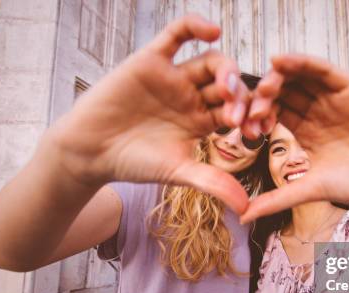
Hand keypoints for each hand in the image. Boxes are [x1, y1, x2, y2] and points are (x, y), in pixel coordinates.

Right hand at [49, 15, 250, 212]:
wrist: (91, 150)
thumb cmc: (134, 162)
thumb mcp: (177, 171)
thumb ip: (212, 183)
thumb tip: (246, 209)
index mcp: (203, 120)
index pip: (237, 111)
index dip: (250, 117)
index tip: (257, 130)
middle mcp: (192, 96)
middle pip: (228, 85)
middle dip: (239, 96)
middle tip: (238, 114)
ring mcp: (174, 77)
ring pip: (209, 61)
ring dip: (224, 68)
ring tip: (226, 85)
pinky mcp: (152, 59)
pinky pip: (176, 34)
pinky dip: (194, 26)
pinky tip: (212, 30)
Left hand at [241, 54, 348, 221]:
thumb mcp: (312, 189)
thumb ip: (278, 198)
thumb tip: (243, 214)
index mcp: (307, 132)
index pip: (273, 115)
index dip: (255, 117)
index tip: (241, 127)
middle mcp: (318, 112)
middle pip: (282, 93)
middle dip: (262, 96)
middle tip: (246, 105)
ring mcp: (335, 98)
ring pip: (299, 77)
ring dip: (278, 77)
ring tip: (262, 85)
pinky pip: (323, 70)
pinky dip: (302, 62)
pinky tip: (281, 60)